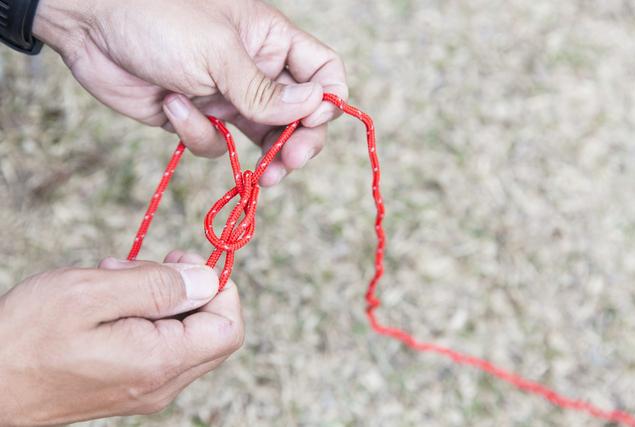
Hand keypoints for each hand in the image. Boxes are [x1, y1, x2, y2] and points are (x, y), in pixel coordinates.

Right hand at [0, 251, 243, 425]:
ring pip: (183, 334)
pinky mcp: (128, 386)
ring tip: (111, 280)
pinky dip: (142, 315)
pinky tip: (105, 301)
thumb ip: (159, 286)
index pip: (229, 327)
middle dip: (186, 289)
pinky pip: (158, 345)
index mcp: (161, 362)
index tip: (183, 262)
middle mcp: (162, 384)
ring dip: (158, 298)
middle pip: (211, 331)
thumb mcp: (93, 293)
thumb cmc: (27, 336)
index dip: (219, 288)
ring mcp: (146, 389)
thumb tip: (209, 279)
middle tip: (140, 268)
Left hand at [33, 0, 347, 185]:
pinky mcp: (196, 115)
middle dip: (298, 142)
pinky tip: (172, 107)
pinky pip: (214, 141)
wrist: (88, 23)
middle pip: (298, 114)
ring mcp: (227, 95)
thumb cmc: (157, 17)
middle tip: (289, 165)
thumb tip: (315, 107)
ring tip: (259, 175)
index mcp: (271, 41)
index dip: (327, 101)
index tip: (311, 125)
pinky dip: (197, 133)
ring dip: (261, 157)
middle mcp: (256, 70)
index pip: (323, 71)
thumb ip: (265, 90)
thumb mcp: (218, 52)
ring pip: (262, 137)